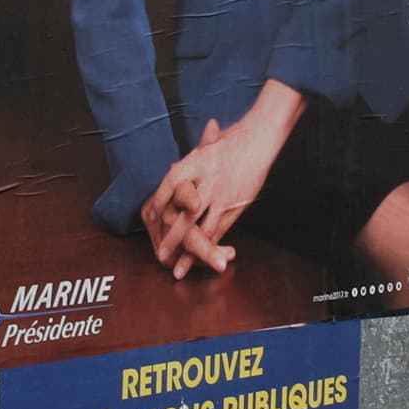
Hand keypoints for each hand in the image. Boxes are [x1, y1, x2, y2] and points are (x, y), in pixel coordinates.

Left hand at [146, 85, 301, 276]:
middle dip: (172, 239)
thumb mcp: (203, 148)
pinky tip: (202, 259)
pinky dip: (211, 245)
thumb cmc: (231, 141)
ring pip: (203, 229)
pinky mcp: (236, 206)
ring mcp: (222, 196)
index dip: (159, 203)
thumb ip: (188, 163)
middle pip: (185, 216)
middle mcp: (206, 182)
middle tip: (161, 256)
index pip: (170, 186)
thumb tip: (170, 169)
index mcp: (194, 164)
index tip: (150, 217)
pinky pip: (220, 229)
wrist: (258, 139)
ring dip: (190, 252)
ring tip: (178, 269)